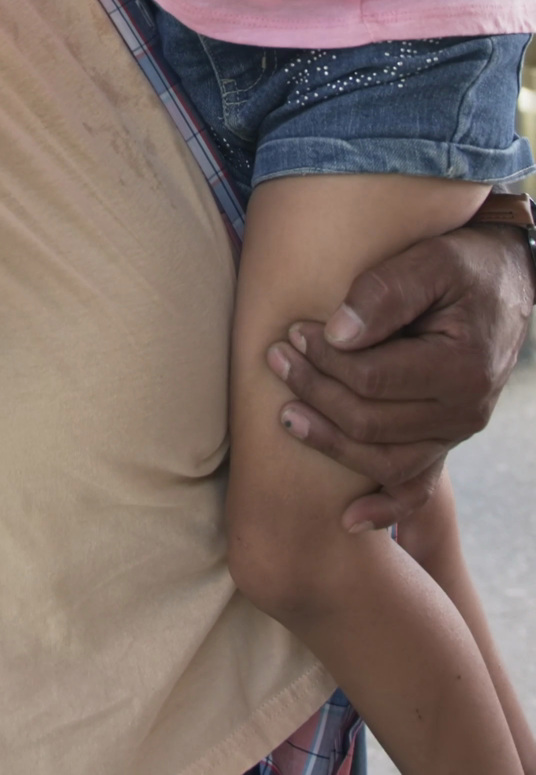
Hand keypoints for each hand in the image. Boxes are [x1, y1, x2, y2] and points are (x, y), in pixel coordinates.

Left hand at [266, 225, 533, 531]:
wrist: (504, 285)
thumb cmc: (463, 266)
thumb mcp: (431, 261)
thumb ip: (386, 292)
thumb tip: (337, 334)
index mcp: (462, 368)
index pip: (373, 379)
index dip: (324, 360)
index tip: (293, 332)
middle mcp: (463, 413)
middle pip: (371, 422)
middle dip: (315, 392)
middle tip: (276, 358)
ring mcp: (456, 434)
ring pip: (383, 460)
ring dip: (329, 441)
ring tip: (285, 414)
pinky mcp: (445, 440)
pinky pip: (417, 487)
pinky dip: (384, 507)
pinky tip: (348, 519)